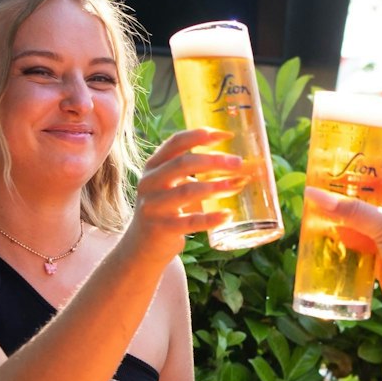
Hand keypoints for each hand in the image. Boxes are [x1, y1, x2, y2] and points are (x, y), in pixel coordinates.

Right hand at [127, 128, 244, 257]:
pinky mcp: (162, 228)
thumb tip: (239, 164)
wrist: (142, 245)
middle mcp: (150, 182)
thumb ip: (194, 171)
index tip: (227, 135)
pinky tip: (228, 215)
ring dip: (216, 186)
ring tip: (237, 185)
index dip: (202, 135)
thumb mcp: (171, 184)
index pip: (176, 142)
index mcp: (153, 166)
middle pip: (183, 164)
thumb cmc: (166, 208)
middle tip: (238, 163)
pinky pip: (190, 222)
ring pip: (188, 191)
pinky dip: (211, 218)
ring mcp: (154, 206)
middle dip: (214, 161)